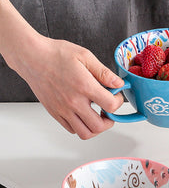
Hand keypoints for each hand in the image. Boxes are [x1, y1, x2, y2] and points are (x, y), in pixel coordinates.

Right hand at [9, 35, 123, 139]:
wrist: (31, 57)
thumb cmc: (56, 54)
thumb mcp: (85, 56)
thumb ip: (104, 73)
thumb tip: (119, 84)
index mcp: (84, 87)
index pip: (111, 106)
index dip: (119, 102)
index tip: (116, 97)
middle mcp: (73, 102)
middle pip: (99, 126)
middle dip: (109, 121)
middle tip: (109, 112)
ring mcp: (62, 110)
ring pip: (85, 133)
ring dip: (96, 128)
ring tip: (97, 117)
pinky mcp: (54, 112)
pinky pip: (71, 129)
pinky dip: (81, 127)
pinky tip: (84, 115)